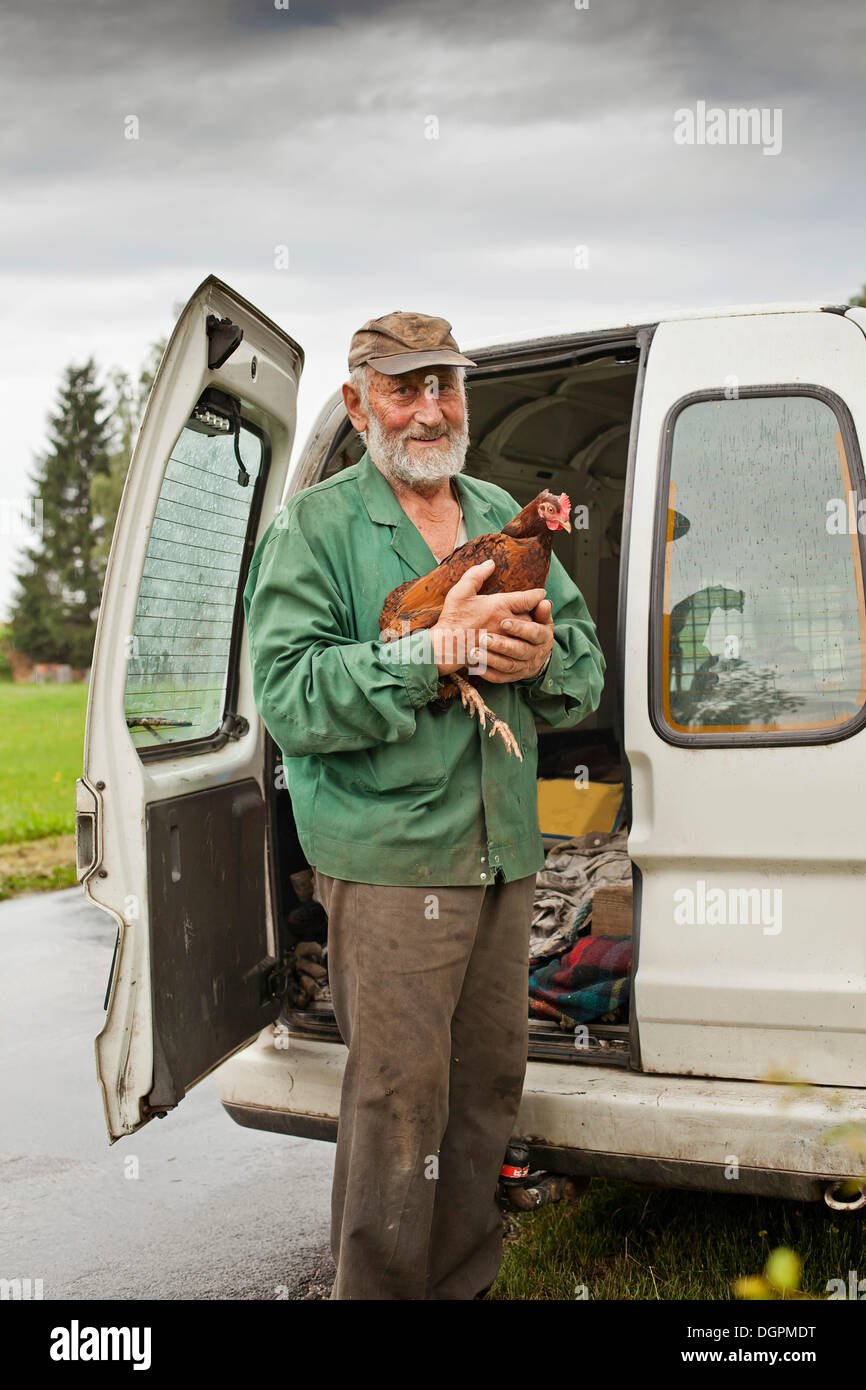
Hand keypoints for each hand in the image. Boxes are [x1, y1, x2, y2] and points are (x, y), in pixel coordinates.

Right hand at [430, 560, 546, 676]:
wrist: (446, 646)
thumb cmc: (453, 618)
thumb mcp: (460, 592)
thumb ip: (476, 575)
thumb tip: (490, 563)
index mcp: (499, 605)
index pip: (528, 599)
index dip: (537, 595)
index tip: (541, 593)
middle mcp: (506, 622)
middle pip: (532, 617)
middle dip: (535, 614)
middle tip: (537, 611)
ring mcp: (505, 640)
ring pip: (527, 634)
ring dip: (530, 630)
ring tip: (530, 626)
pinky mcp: (502, 653)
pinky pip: (519, 648)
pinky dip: (522, 643)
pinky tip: (519, 641)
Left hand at [473, 597, 553, 683]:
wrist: (537, 654)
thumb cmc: (534, 629)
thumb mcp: (541, 619)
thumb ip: (540, 611)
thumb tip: (544, 602)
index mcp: (542, 637)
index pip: (533, 633)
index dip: (520, 628)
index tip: (503, 622)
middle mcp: (535, 654)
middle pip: (519, 651)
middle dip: (502, 645)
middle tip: (484, 638)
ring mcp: (524, 668)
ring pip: (508, 666)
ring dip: (491, 660)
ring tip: (474, 652)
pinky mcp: (513, 677)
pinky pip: (500, 678)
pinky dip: (488, 673)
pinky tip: (475, 666)